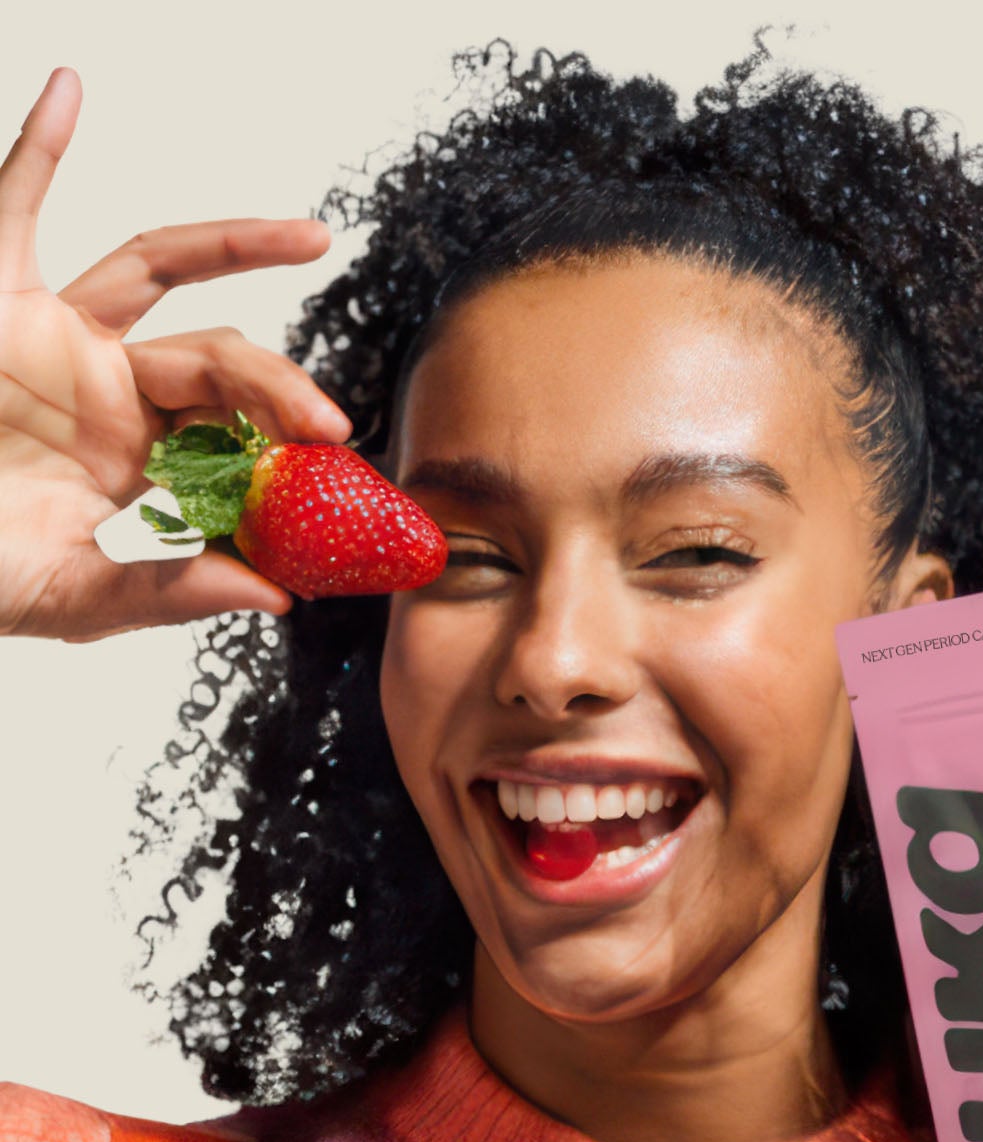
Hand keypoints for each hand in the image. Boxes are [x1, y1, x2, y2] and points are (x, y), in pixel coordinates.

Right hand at [0, 67, 351, 642]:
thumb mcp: (74, 597)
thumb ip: (167, 593)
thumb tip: (276, 597)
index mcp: (140, 457)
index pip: (233, 435)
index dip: (284, 446)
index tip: (337, 465)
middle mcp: (111, 389)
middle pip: (217, 359)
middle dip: (278, 385)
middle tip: (332, 426)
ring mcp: (55, 336)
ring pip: (154, 270)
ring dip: (233, 246)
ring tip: (312, 236)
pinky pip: (10, 209)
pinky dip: (39, 149)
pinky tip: (71, 90)